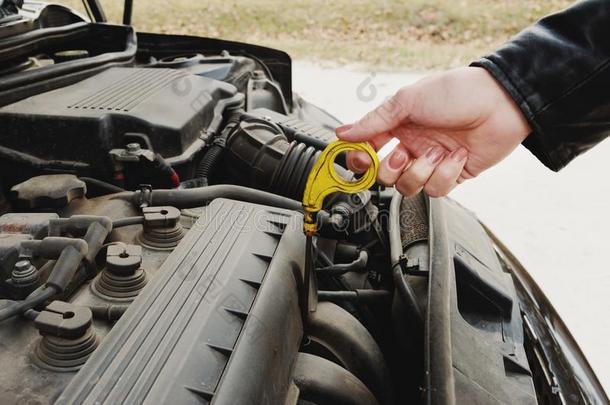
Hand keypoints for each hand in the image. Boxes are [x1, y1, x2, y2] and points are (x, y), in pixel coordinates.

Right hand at [336, 67, 530, 196]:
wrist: (501, 103)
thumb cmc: (457, 93)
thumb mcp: (408, 101)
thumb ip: (374, 121)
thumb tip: (343, 133)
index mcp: (397, 126)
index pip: (366, 150)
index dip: (360, 159)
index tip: (363, 159)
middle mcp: (411, 145)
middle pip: (384, 176)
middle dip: (392, 169)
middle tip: (404, 154)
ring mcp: (431, 162)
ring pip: (408, 187)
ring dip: (421, 172)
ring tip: (438, 153)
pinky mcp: (451, 175)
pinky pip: (436, 190)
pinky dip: (446, 174)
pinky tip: (457, 155)